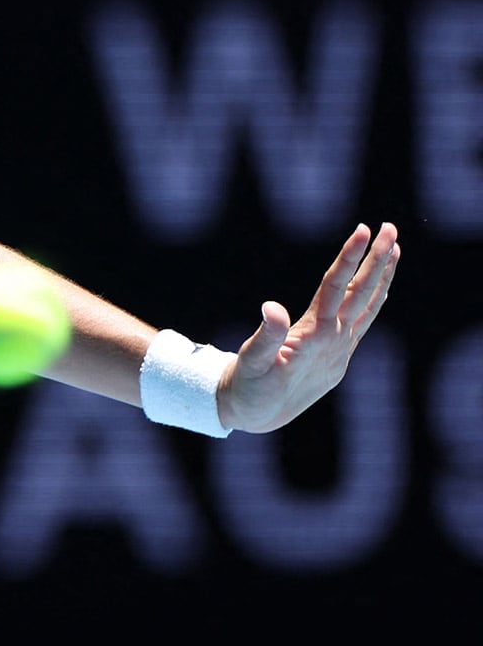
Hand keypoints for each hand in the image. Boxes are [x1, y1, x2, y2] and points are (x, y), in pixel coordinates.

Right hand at [219, 222, 399, 432]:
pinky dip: (374, 302)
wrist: (257, 417)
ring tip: (395, 249)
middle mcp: (335, 342)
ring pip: (368, 307)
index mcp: (314, 337)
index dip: (349, 258)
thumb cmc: (248, 388)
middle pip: (361, 293)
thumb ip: (266, 336)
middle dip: (377, 259)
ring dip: (383, 277)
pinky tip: (380, 290)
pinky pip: (363, 323)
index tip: (363, 231)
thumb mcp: (250, 362)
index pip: (336, 288)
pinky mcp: (338, 358)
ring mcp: (341, 351)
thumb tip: (272, 307)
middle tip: (390, 228)